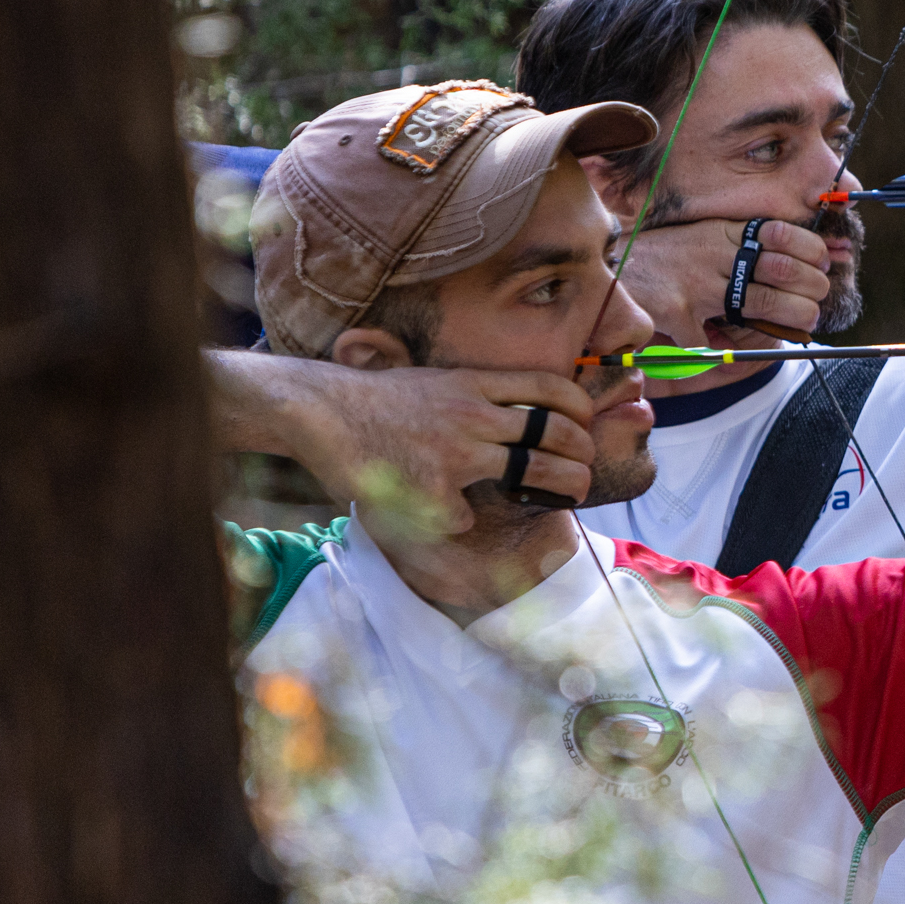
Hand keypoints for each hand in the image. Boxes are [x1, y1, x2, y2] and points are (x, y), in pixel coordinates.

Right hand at [212, 354, 600, 533]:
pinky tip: (442, 516)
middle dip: (582, 460)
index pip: (552, 389)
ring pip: (535, 471)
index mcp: (474, 383)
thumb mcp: (435, 381)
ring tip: (568, 499)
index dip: (581, 411)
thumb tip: (522, 417)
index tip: (587, 428)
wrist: (317, 408)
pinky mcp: (433, 490)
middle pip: (558, 433)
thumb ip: (477, 396)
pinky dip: (458, 522)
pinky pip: (467, 516)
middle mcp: (473, 413)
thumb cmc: (374, 401)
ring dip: (562, 488)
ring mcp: (455, 451)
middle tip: (585, 478)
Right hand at [611, 215, 833, 343]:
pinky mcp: (676, 309)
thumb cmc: (658, 261)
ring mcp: (696, 280)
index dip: (811, 250)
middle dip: (811, 290)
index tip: (823, 265)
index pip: (781, 233)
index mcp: (721, 233)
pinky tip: (720, 353)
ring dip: (792, 319)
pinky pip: (712, 342)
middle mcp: (713, 251)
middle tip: (817, 306)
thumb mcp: (699, 241)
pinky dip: (719, 354)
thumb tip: (788, 265)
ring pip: (764, 303)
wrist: (604, 272)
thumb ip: (734, 249)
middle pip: (783, 270)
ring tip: (804, 326)